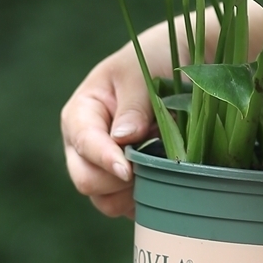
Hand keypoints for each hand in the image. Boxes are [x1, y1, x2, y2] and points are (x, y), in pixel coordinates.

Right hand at [60, 42, 154, 218]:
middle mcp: (85, 145)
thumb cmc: (154, 58)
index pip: (84, 144)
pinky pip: (128, 203)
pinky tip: (164, 178)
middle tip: (154, 159)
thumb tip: (122, 140)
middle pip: (87, 180)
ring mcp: (104, 165)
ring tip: (161, 161)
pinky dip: (145, 197)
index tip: (129, 169)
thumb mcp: (141, 73)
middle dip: (119, 178)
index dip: (105, 159)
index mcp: (81, 114)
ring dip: (135, 189)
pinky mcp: (125, 179)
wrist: (181, 62)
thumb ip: (132, 106)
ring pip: (106, 199)